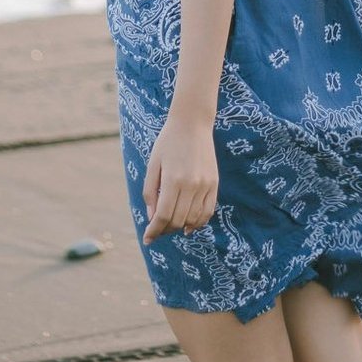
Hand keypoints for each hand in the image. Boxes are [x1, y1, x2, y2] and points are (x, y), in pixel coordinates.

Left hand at [142, 113, 219, 243]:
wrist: (192, 123)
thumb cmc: (167, 142)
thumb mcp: (153, 164)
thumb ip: (150, 192)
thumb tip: (152, 218)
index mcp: (173, 179)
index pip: (163, 216)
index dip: (154, 231)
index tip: (147, 238)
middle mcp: (191, 184)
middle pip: (177, 220)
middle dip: (164, 230)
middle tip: (156, 230)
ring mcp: (205, 185)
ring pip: (193, 219)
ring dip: (180, 227)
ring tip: (170, 227)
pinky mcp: (214, 183)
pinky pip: (207, 211)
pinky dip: (198, 222)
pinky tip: (188, 226)